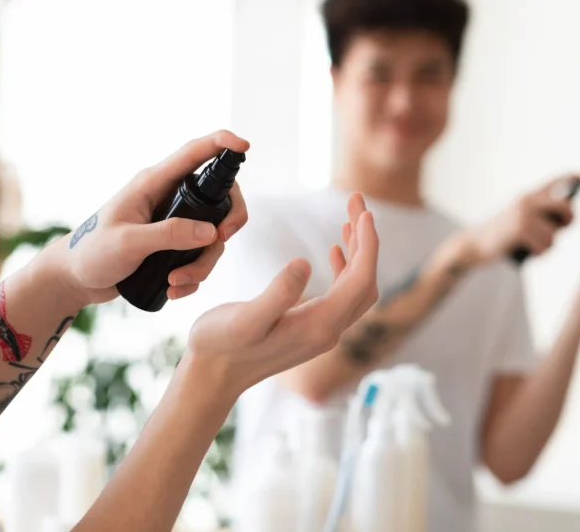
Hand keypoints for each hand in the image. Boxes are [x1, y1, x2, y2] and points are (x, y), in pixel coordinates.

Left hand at [54, 130, 249, 303]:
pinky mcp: (174, 244)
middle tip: (220, 240)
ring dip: (203, 262)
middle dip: (228, 222)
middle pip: (219, 197)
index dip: (222, 143)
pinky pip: (201, 255)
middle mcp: (167, 197)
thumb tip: (211, 232)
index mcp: (153, 183)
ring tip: (175, 281)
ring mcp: (173, 221)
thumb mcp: (128, 243)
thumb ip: (169, 235)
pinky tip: (174, 289)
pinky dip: (194, 274)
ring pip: (212, 234)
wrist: (76, 278)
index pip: (194, 153)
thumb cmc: (92, 252)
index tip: (245, 145)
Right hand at [185, 193, 378, 393]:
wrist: (212, 376)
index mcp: (320, 326)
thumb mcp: (246, 318)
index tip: (364, 210)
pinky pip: (340, 295)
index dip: (368, 244)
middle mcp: (327, 331)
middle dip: (367, 241)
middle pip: (364, 281)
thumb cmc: (222, 346)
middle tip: (356, 201)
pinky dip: (344, 268)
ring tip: (349, 219)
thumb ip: (278, 293)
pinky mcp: (309, 328)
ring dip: (357, 252)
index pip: (360, 280)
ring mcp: (320, 331)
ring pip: (354, 288)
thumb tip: (305, 262)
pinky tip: (334, 250)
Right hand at [461, 174, 579, 265]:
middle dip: (569, 220)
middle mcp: (527, 200)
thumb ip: (541, 215)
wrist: (474, 245)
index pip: (554, 183)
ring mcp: (523, 213)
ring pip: (555, 234)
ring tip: (532, 246)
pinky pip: (544, 245)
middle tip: (563, 227)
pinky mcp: (520, 229)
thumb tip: (568, 218)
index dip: (571, 178)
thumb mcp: (519, 219)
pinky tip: (526, 251)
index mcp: (527, 196)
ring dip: (547, 245)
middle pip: (565, 207)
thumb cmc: (500, 236)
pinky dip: (538, 253)